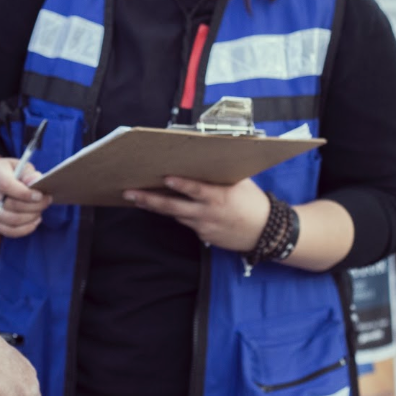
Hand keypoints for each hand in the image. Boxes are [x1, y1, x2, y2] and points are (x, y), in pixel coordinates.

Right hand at [0, 158, 51, 238]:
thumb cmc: (8, 173)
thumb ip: (28, 173)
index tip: (40, 195)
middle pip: (11, 205)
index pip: (6, 186)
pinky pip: (9, 231)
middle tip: (47, 201)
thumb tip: (36, 180)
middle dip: (34, 205)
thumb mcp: (18, 166)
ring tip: (41, 210)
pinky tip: (35, 221)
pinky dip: (26, 229)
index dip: (25, 193)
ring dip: (31, 217)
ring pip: (12, 220)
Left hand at [124, 176, 270, 253]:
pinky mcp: (203, 236)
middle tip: (130, 193)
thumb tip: (201, 158)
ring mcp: (204, 227)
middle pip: (173, 207)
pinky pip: (185, 223)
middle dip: (149, 199)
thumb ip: (219, 174)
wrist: (266, 232)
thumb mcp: (240, 182)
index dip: (180, 184)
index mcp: (220, 196)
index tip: (164, 177)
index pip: (196, 189)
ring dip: (155, 206)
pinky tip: (158, 207)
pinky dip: (173, 214)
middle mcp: (208, 213)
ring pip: (175, 215)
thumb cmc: (252, 201)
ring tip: (136, 197)